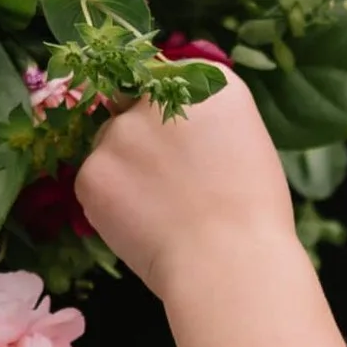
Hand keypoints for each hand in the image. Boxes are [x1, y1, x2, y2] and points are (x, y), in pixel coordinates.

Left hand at [77, 67, 296, 294]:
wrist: (230, 264)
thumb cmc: (254, 217)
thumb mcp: (247, 145)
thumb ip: (205, 126)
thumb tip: (174, 137)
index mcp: (207, 82)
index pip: (169, 84)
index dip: (171, 121)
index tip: (182, 151)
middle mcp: (157, 95)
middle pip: (134, 110)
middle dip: (143, 143)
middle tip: (169, 189)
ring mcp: (120, 131)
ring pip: (109, 147)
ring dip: (125, 173)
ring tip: (161, 214)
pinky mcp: (92, 170)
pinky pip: (95, 184)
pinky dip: (110, 207)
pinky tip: (144, 228)